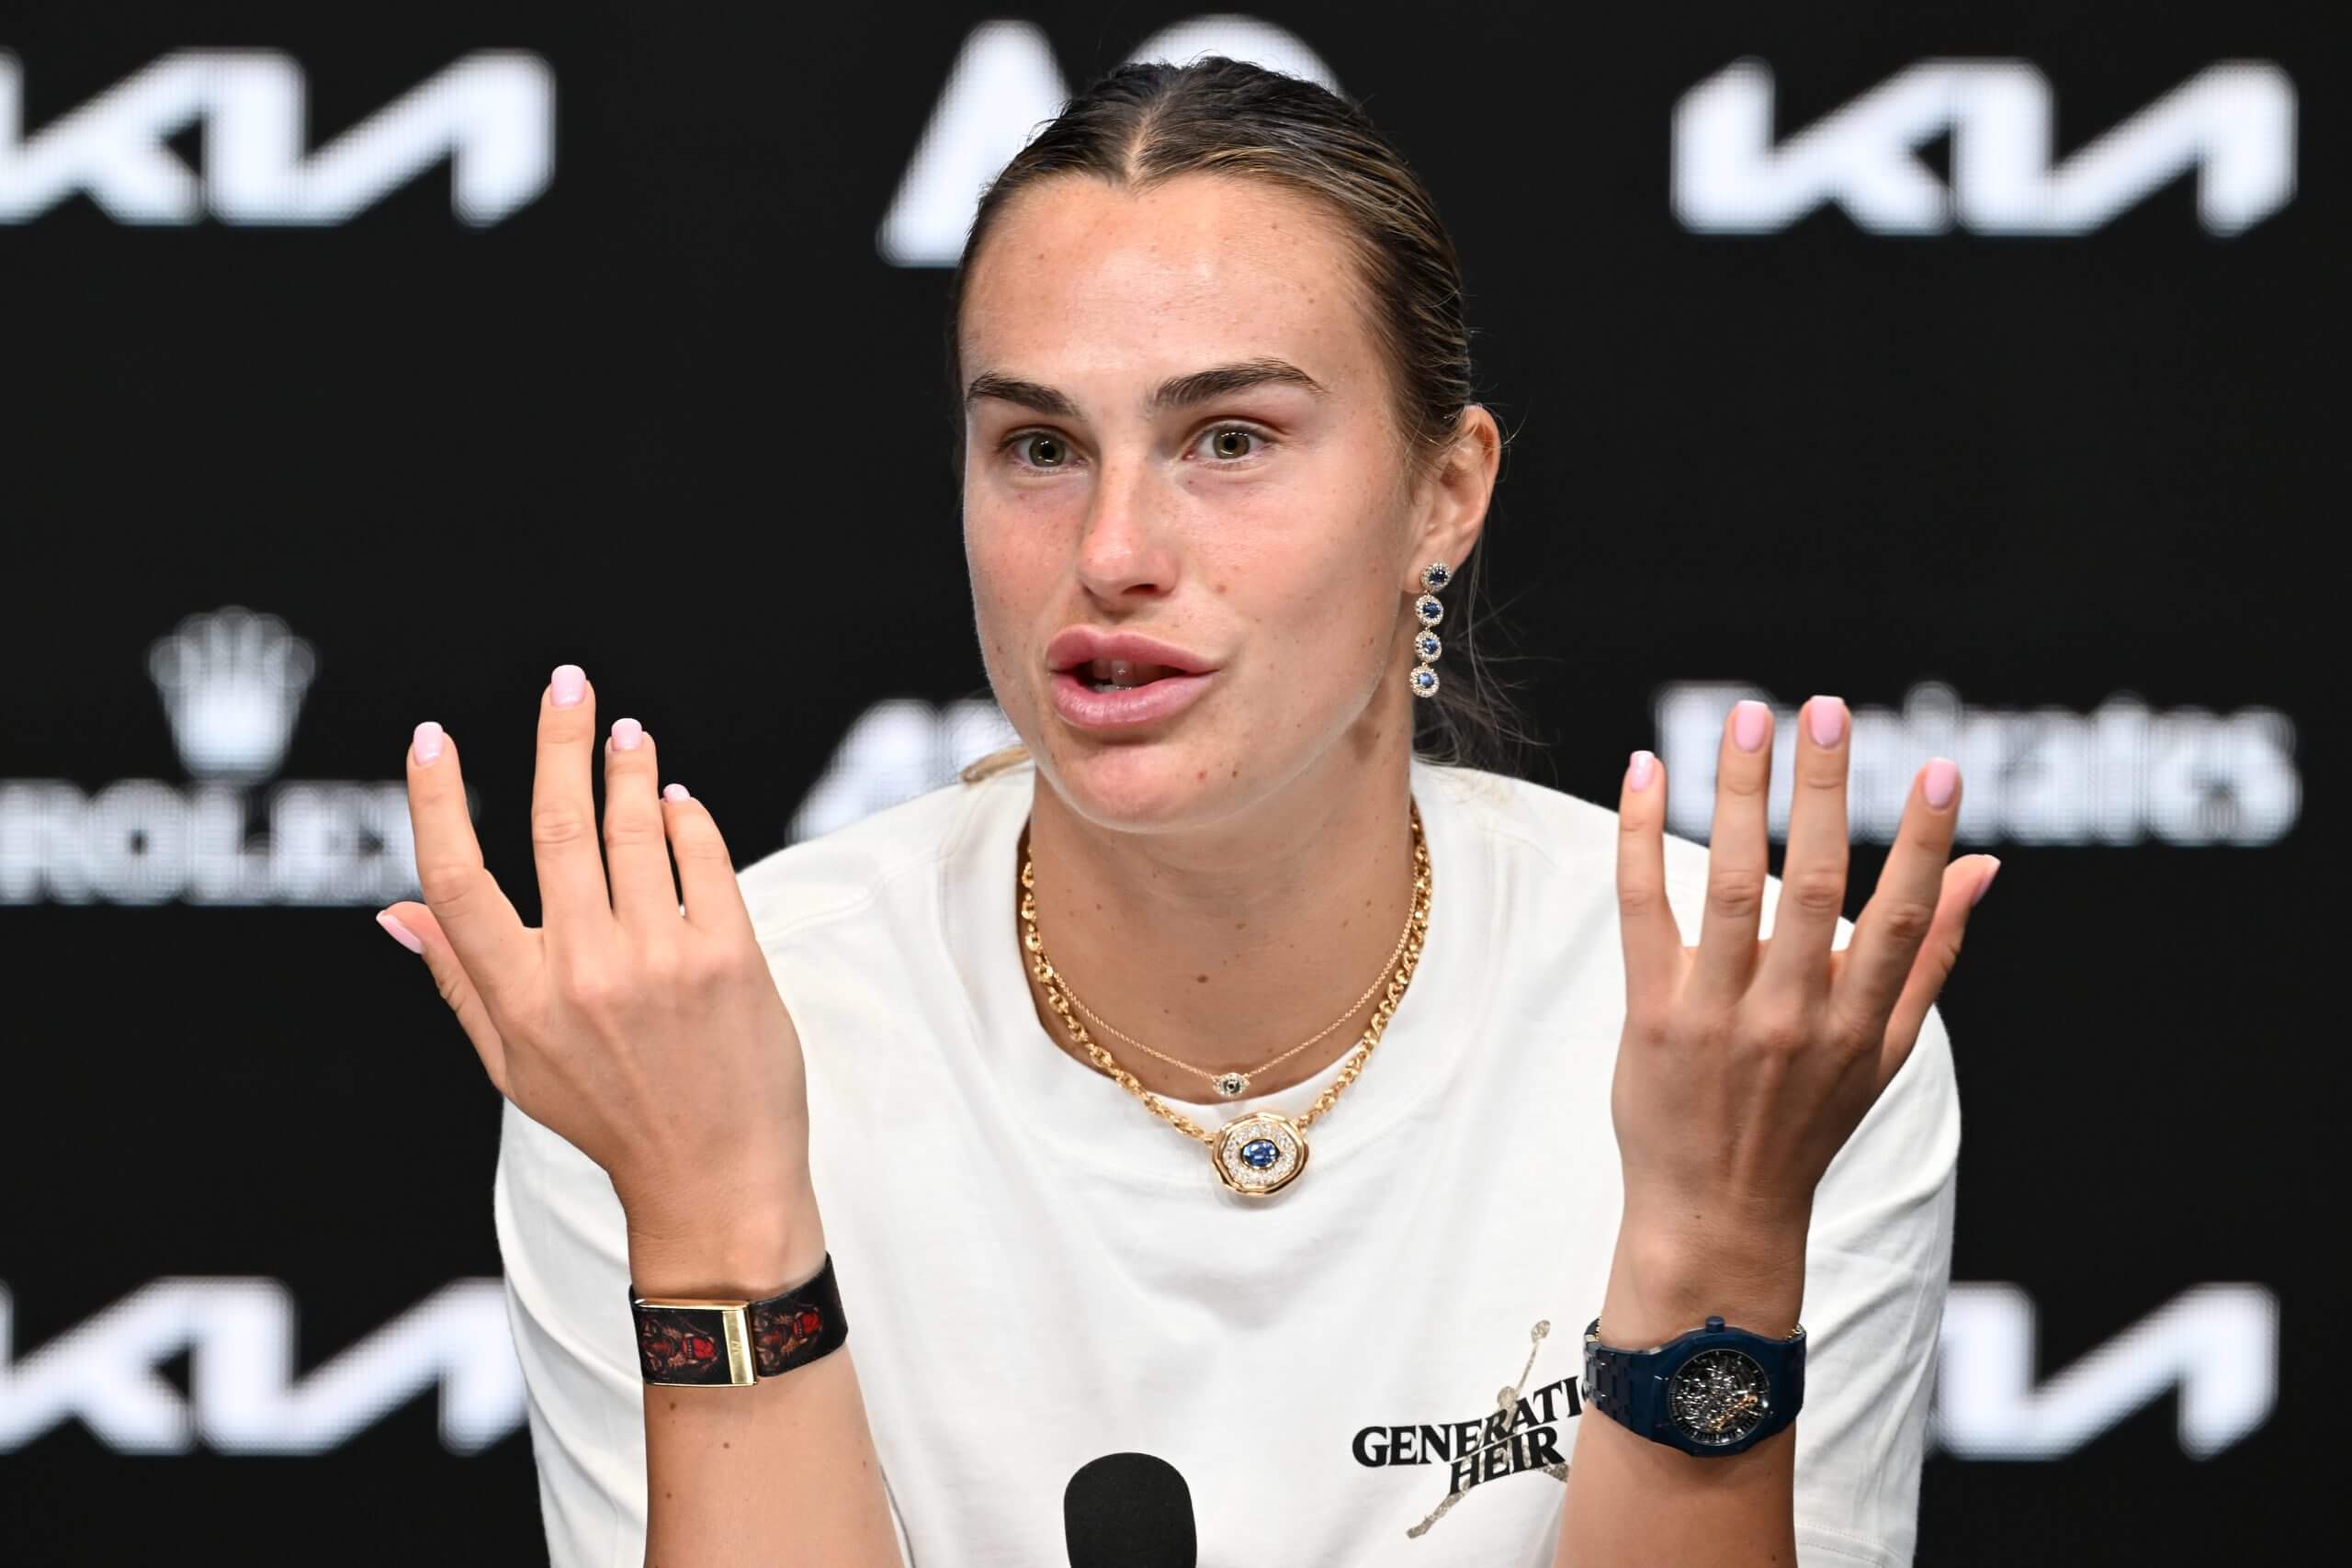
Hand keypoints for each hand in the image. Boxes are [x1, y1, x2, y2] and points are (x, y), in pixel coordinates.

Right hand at [377, 664, 815, 1257]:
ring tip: (624, 730)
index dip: (436, 802)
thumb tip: (393, 912)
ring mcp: (661, 961)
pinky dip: (686, 817)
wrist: (716, 1178)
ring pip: (634, 829)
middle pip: (555, 827)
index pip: (457, 882)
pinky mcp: (731, 956)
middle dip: (558, 740)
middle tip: (566, 683)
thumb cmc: (612, 1119)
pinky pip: (704, 857)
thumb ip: (458, 980)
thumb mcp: (515, 1065)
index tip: (431, 738)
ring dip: (627, 766)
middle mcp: (583, 973)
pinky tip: (675, 798)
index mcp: (518, 1000)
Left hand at [1611, 696, 1994, 1263]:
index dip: (1923, 842)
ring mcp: (1718, 1016)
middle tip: (1823, 709)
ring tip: (1747, 718)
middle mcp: (1794, 1016)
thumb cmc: (1806, 1124)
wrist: (1717, 1215)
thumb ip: (1931, 956)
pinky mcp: (1651, 1015)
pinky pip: (1643, 909)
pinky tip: (1643, 771)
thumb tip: (1984, 867)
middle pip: (1815, 886)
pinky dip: (1640, 836)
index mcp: (1858, 1024)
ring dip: (1738, 793)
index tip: (1938, 767)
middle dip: (1823, 792)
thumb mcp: (1885, 1053)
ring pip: (1731, 883)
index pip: (1898, 918)